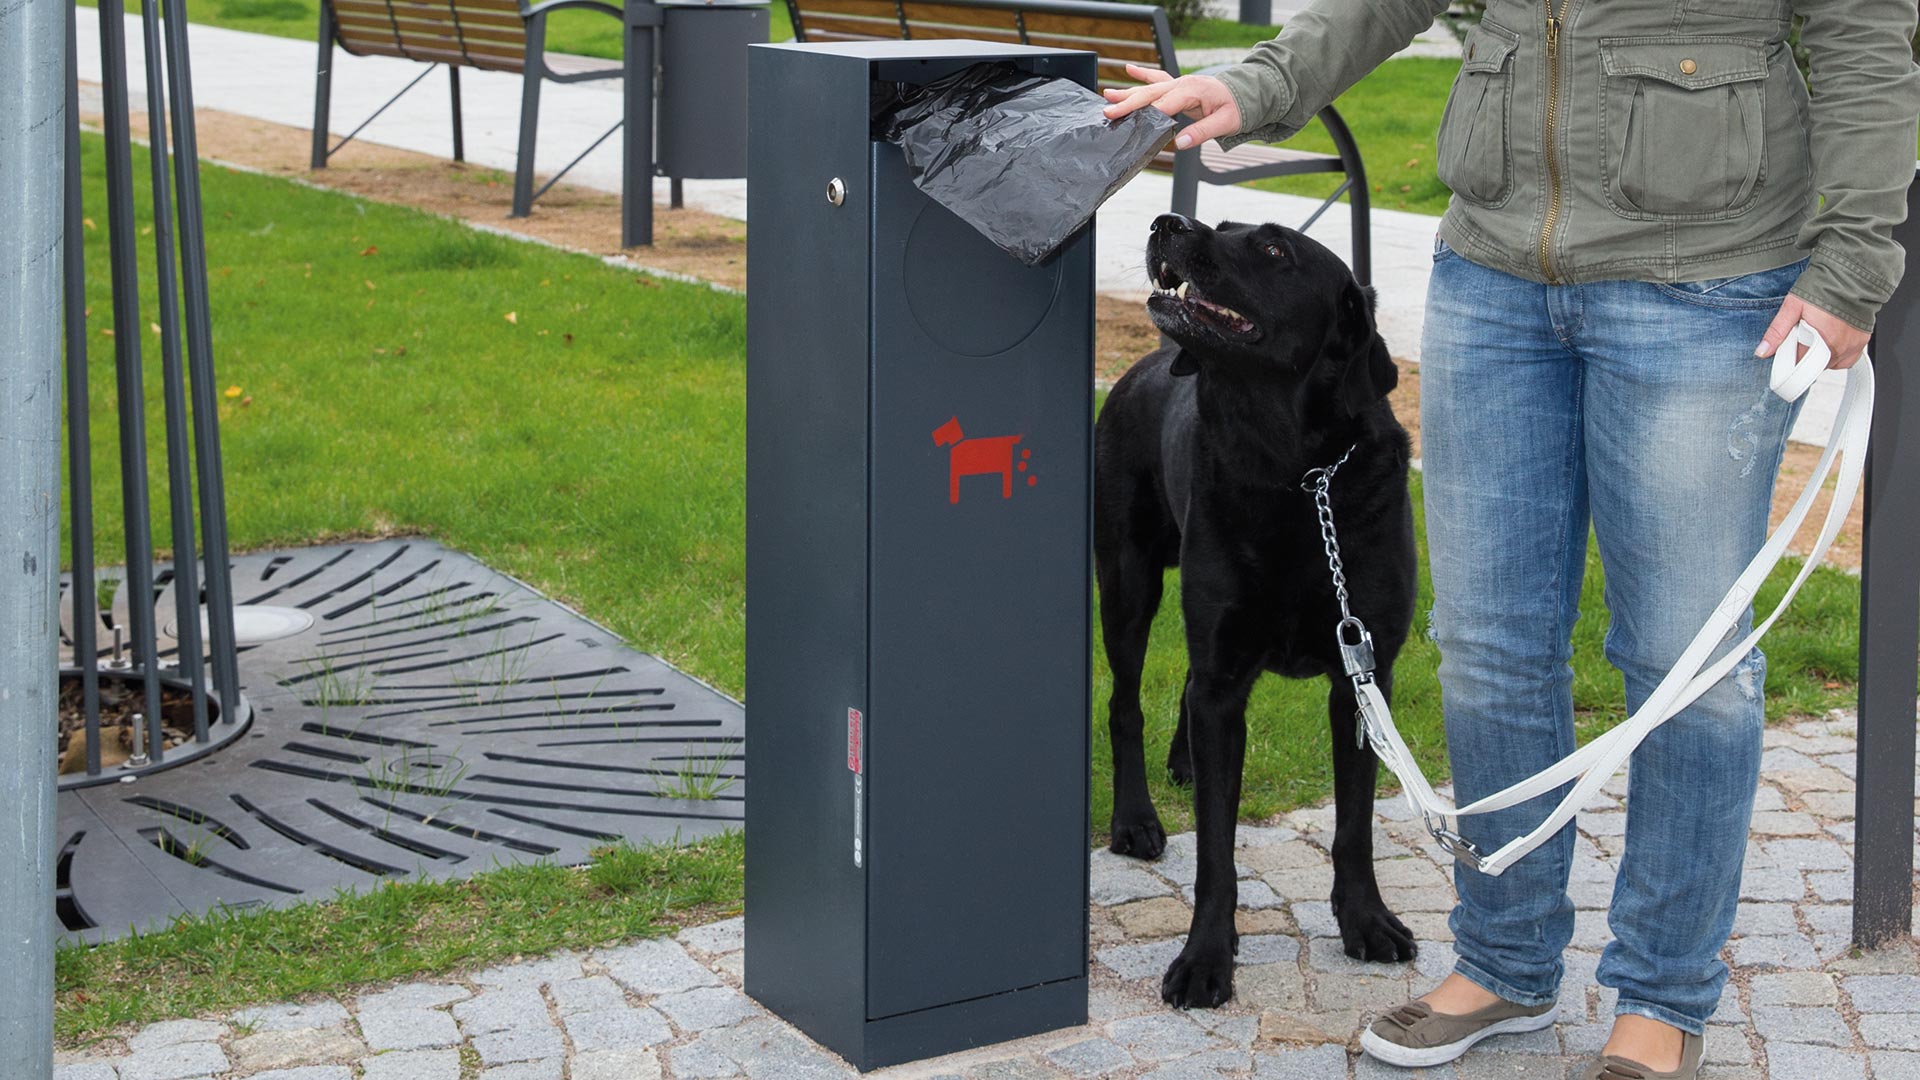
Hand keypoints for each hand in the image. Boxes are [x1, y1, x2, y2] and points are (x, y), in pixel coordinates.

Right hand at [1102, 65, 1241, 150]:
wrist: (1247, 93)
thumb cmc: (1237, 108)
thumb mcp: (1225, 123)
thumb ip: (1201, 133)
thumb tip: (1180, 143)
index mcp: (1192, 91)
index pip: (1164, 104)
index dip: (1147, 114)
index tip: (1130, 123)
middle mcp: (1182, 84)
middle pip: (1150, 94)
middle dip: (1128, 103)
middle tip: (1109, 111)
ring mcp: (1179, 82)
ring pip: (1149, 87)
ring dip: (1128, 92)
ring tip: (1107, 95)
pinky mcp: (1179, 85)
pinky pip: (1158, 78)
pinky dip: (1143, 74)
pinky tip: (1129, 69)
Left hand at [1756, 294, 1868, 369]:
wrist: (1851, 275)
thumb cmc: (1823, 286)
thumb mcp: (1792, 307)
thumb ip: (1777, 331)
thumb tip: (1763, 351)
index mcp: (1821, 340)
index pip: (1799, 364)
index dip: (1790, 356)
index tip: (1788, 347)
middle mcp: (1840, 347)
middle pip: (1814, 365)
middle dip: (1805, 354)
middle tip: (1805, 332)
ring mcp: (1853, 346)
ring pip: (1830, 364)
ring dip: (1820, 355)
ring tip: (1818, 332)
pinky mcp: (1862, 342)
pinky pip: (1846, 359)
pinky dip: (1837, 354)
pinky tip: (1831, 340)